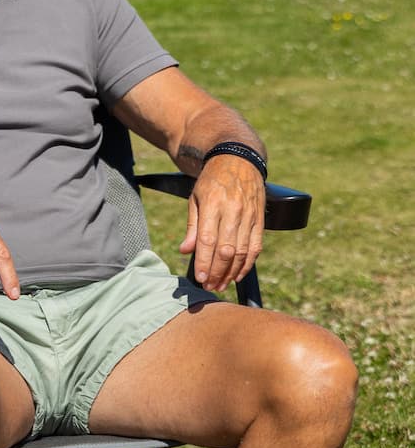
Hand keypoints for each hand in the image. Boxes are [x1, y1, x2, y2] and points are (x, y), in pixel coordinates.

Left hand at [181, 154, 264, 291]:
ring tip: (221, 284)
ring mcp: (250, 216)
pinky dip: (248, 264)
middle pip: (226, 250)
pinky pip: (256, 247)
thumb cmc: (212, 181)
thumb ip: (192, 226)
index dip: (204, 262)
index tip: (200, 278)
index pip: (208, 239)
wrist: (239, 160)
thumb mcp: (195, 198)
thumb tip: (185, 251)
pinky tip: (238, 274)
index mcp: (213, 204)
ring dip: (232, 272)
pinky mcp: (261, 220)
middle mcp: (233, 210)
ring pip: (242, 252)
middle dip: (217, 272)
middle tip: (209, 286)